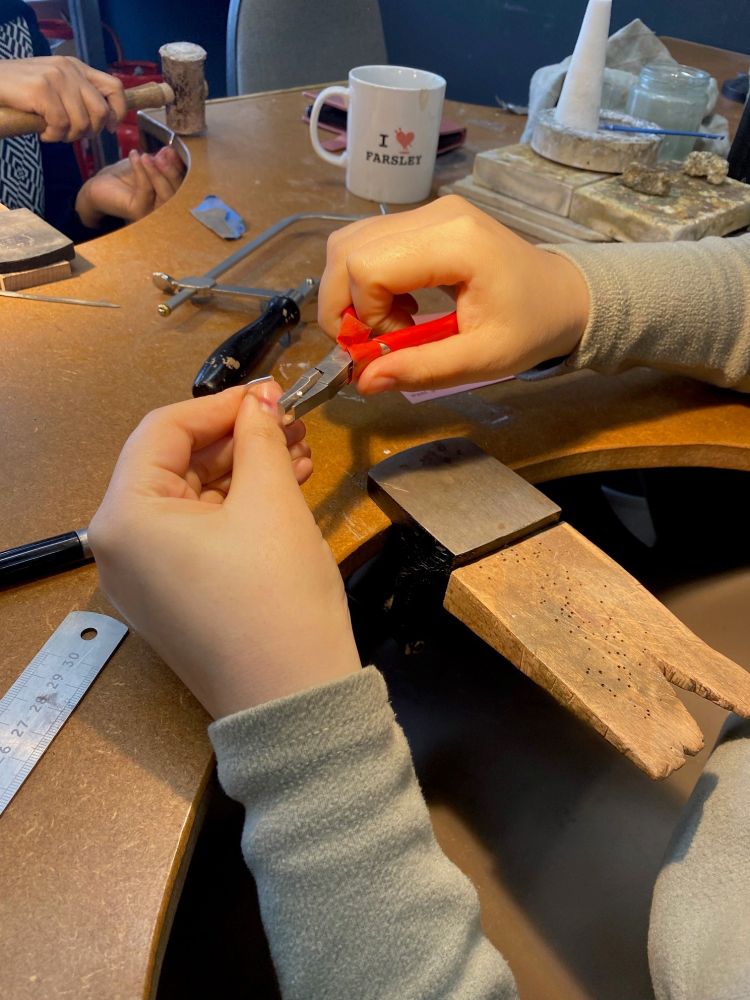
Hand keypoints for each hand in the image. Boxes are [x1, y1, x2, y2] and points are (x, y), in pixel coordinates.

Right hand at [0, 56, 125, 141]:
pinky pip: (61, 125)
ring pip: (82, 123)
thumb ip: (80, 98)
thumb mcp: (58, 88)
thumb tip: (107, 121)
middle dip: (90, 132)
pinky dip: (53, 136)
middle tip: (70, 133)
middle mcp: (70, 70)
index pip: (115, 87)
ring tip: (53, 131)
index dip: (118, 112)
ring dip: (68, 136)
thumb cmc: (24, 91)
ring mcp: (56, 78)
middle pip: (101, 112)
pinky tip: (42, 131)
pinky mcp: (42, 90)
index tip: (109, 127)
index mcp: (77, 68)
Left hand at [75, 146, 184, 227]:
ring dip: (158, 173)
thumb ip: (159, 161)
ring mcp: (152, 212)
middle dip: (172, 171)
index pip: (182, 184)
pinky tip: (135, 156)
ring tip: (148, 156)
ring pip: (166, 195)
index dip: (180, 167)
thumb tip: (171, 150)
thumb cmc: (122, 178)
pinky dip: (141, 172)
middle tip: (163, 154)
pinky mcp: (138, 212)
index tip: (173, 150)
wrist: (98, 186)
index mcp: (169, 197)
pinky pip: (145, 191)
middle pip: (178, 192)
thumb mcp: (145, 164)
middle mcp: (164, 209)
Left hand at [89, 381, 360, 718]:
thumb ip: (260, 437)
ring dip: (244, 472)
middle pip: (175, 465)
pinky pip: (198, 536)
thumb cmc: (277, 597)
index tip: (270, 396)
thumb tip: (260, 400)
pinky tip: (285, 491)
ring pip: (192, 500)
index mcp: (125, 517)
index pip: (163, 430)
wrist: (295, 702)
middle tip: (292, 425)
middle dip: (237, 440)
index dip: (221, 405)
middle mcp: (120, 547)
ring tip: (300, 455)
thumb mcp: (271, 502)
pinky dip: (237, 511)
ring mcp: (144, 578)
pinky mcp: (172, 599)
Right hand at [318, 195, 590, 393]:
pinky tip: (394, 305)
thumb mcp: (483, 360)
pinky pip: (368, 242)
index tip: (390, 344)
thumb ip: (422, 369)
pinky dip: (364, 280)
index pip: (368, 266)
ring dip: (351, 292)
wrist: (563, 295)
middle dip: (344, 305)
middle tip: (372, 342)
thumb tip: (364, 382)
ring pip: (349, 242)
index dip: (363, 313)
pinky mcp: (423, 218)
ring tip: (386, 324)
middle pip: (349, 249)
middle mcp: (435, 214)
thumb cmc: (531, 328)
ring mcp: (427, 210)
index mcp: (455, 243)